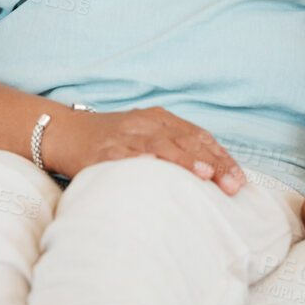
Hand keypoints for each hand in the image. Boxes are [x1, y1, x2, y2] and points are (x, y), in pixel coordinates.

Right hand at [43, 106, 246, 193]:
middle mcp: (144, 123)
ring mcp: (123, 136)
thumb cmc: (111, 140)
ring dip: (184, 160)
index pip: (198, 136)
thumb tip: (213, 177)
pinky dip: (141, 160)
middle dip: (212, 163)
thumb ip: (174, 149)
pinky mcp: (102, 151)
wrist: (64, 132)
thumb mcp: (145, 136)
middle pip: (185, 140)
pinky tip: (154, 167)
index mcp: (159, 118)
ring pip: (160, 145)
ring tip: (204, 174)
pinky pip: (124, 156)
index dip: (222, 157)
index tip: (240, 180)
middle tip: (232, 186)